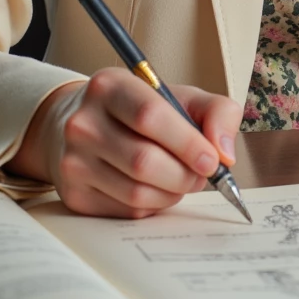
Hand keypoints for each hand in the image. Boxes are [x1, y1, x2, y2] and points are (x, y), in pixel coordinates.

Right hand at [11, 71, 242, 218]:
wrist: (80, 125)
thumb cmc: (138, 110)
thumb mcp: (178, 95)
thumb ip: (216, 112)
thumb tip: (224, 153)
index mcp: (109, 87)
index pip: (150, 117)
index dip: (187, 143)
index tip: (211, 160)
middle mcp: (84, 123)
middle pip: (144, 161)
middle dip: (184, 175)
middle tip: (201, 174)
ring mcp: (73, 161)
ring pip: (137, 193)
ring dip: (172, 193)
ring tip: (180, 179)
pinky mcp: (73, 195)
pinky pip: (126, 211)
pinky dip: (153, 205)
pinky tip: (155, 188)